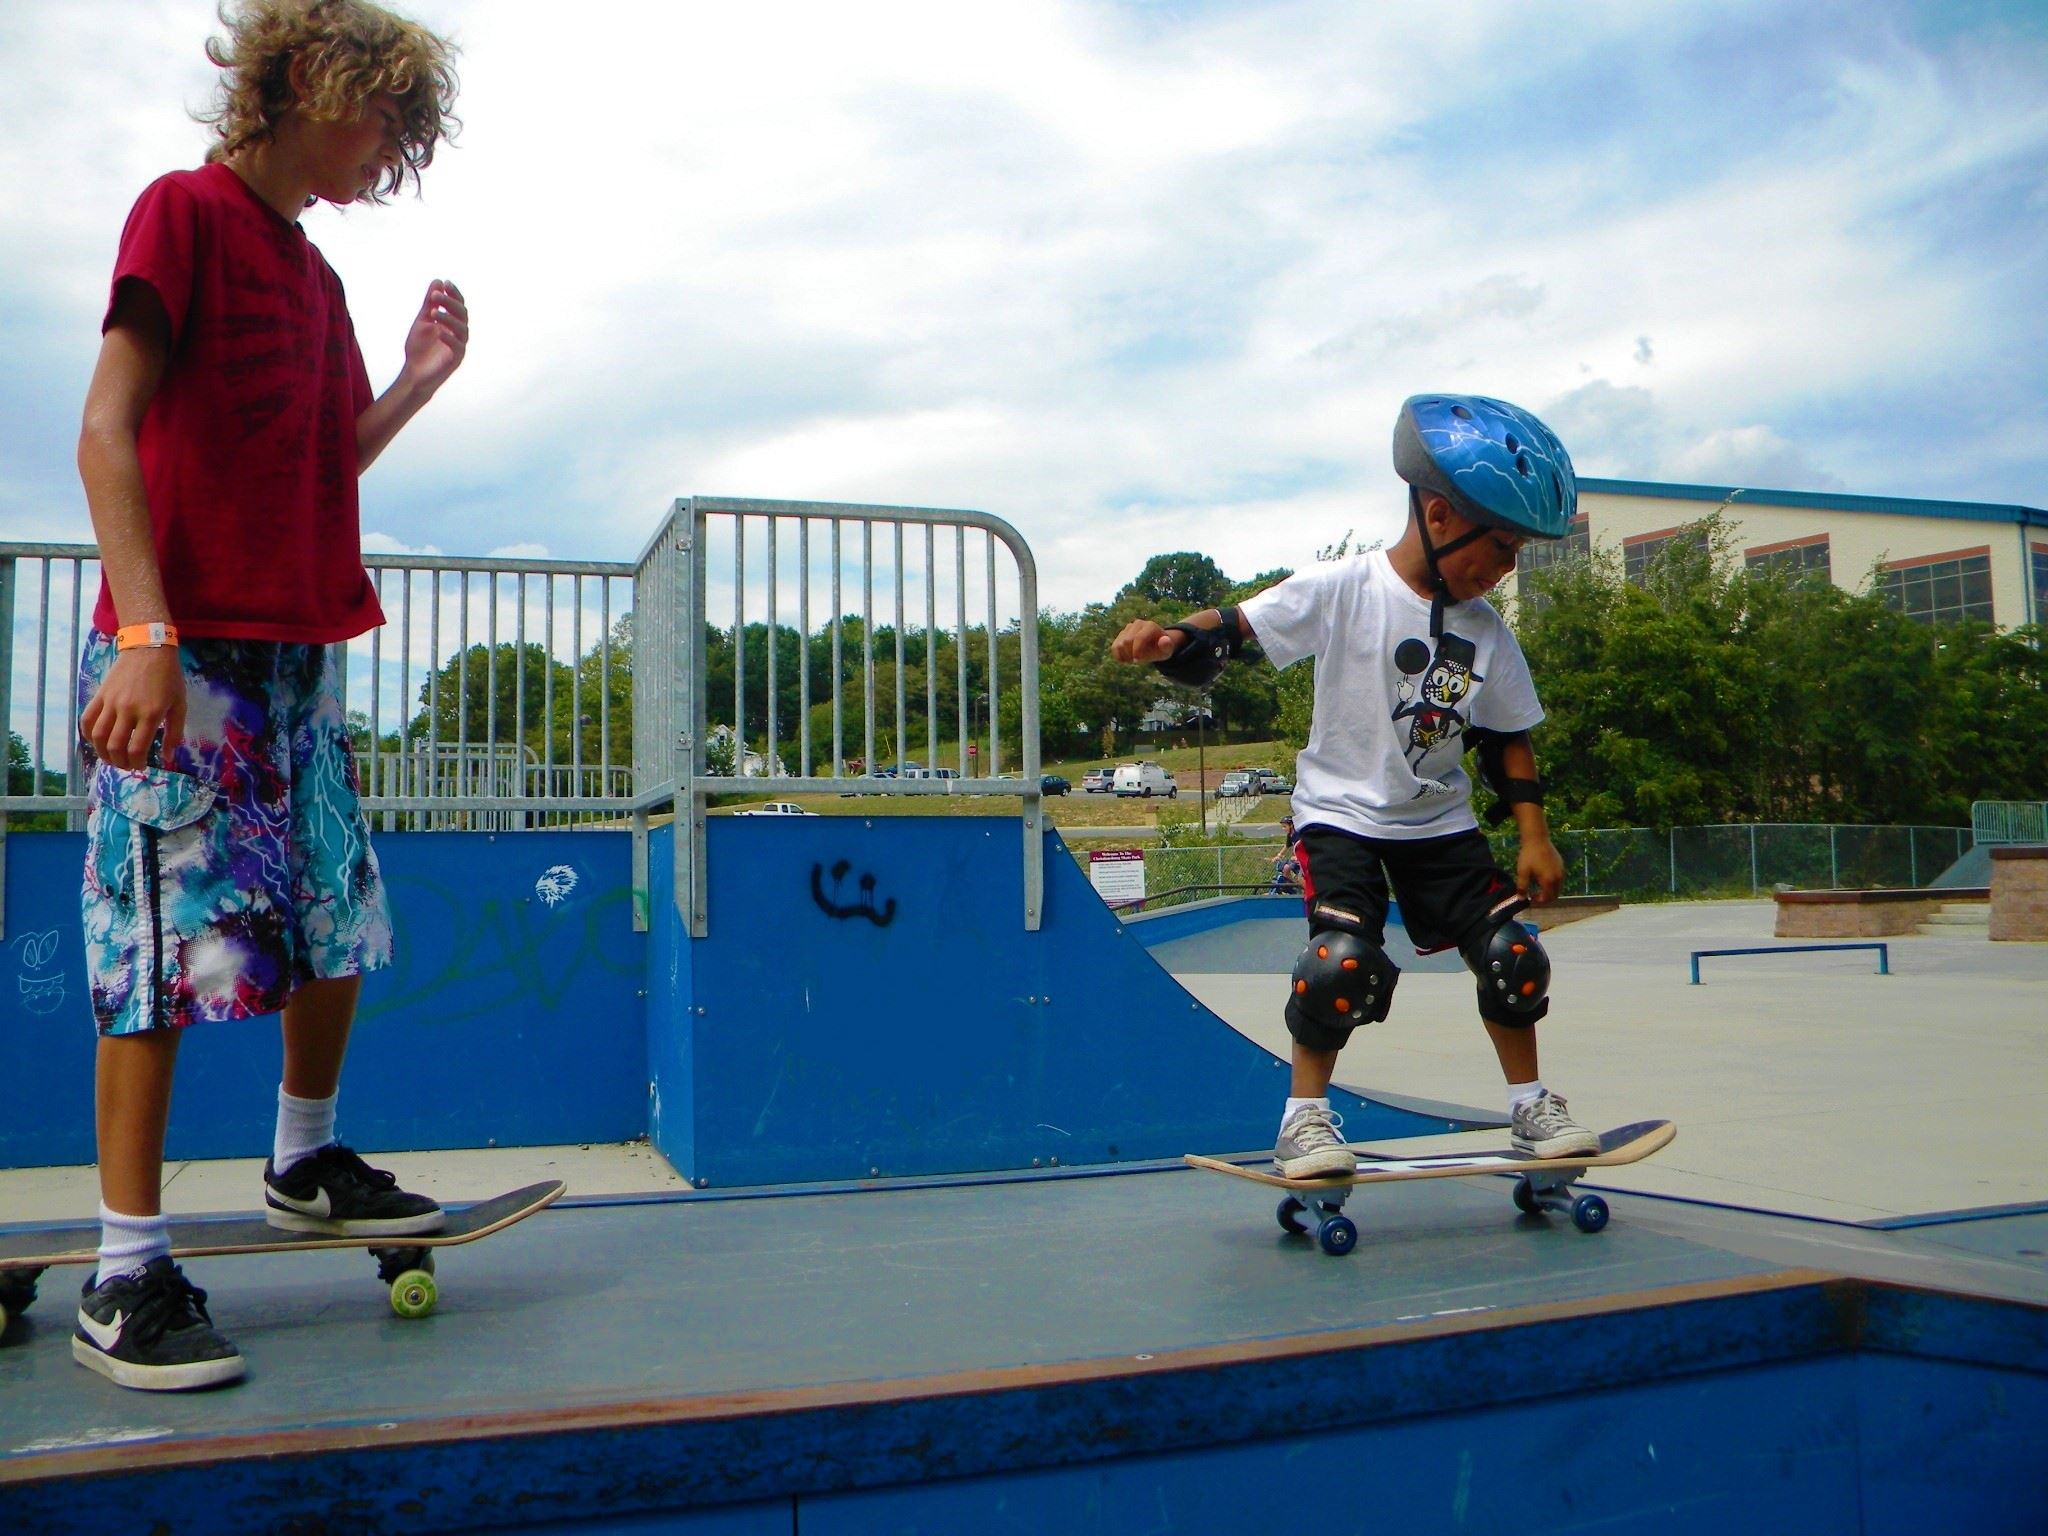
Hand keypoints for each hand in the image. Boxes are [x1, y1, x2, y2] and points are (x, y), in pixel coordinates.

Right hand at [80, 648, 184, 769]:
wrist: (148, 649)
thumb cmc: (169, 678)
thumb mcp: (180, 705)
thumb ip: (174, 733)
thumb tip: (167, 758)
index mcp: (150, 714)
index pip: (136, 748)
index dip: (136, 763)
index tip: (141, 766)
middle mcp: (128, 710)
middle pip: (115, 746)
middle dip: (119, 762)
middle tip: (126, 765)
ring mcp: (111, 702)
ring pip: (98, 736)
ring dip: (102, 752)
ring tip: (111, 758)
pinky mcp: (100, 695)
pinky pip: (87, 719)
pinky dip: (88, 734)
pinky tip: (97, 740)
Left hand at [401, 279, 467, 394]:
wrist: (414, 372)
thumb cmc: (419, 348)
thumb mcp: (423, 320)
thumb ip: (430, 303)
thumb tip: (437, 282)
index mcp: (452, 323)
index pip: (458, 305)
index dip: (454, 294)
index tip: (445, 283)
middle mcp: (458, 333)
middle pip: (462, 314)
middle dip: (450, 303)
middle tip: (436, 295)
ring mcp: (459, 346)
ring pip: (462, 329)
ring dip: (448, 318)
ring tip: (434, 312)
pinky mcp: (455, 360)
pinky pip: (457, 346)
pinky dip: (449, 337)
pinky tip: (438, 330)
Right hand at [1110, 618, 1178, 663]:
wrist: (1155, 645)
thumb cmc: (1161, 649)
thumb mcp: (1167, 650)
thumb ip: (1167, 646)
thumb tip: (1165, 641)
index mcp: (1150, 626)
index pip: (1139, 638)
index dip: (1137, 651)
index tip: (1138, 661)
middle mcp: (1138, 624)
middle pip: (1126, 641)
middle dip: (1131, 654)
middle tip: (1138, 660)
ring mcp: (1128, 628)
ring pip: (1119, 645)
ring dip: (1125, 656)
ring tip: (1134, 658)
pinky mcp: (1121, 634)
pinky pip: (1114, 647)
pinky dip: (1118, 656)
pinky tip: (1126, 659)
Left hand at [1517, 838, 1564, 905]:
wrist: (1537, 839)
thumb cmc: (1529, 856)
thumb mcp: (1522, 872)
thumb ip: (1522, 887)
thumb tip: (1521, 899)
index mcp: (1549, 880)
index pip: (1547, 898)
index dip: (1539, 901)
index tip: (1531, 898)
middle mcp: (1558, 877)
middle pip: (1555, 895)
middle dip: (1546, 898)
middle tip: (1535, 895)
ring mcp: (1561, 871)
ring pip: (1558, 887)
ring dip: (1549, 891)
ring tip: (1538, 886)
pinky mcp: (1561, 865)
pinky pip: (1559, 879)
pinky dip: (1553, 883)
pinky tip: (1543, 878)